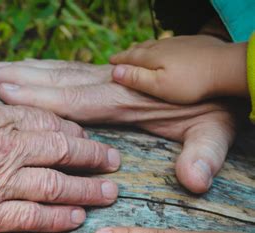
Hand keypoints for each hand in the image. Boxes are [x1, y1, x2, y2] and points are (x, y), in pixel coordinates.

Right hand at [0, 59, 238, 192]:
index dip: (40, 97)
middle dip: (20, 78)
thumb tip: (195, 180)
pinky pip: (68, 72)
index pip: (76, 98)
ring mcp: (107, 76)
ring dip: (24, 71)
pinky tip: (26, 76)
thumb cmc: (215, 105)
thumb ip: (204, 154)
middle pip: (57, 79)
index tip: (6, 93)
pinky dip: (42, 72)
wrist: (223, 72)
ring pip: (58, 71)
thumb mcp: (215, 131)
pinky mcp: (108, 75)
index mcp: (126, 98)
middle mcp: (109, 83)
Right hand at [0, 88, 118, 232]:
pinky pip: (31, 217)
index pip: (47, 124)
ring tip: (109, 193)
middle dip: (93, 159)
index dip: (72, 133)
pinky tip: (76, 219)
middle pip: (62, 154)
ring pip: (56, 187)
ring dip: (87, 191)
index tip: (86, 140)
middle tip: (114, 164)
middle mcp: (4, 149)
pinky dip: (57, 218)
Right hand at [110, 35, 248, 102]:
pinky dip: (161, 47)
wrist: (224, 68)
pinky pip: (170, 43)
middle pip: (141, 48)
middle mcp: (163, 46)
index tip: (110, 63)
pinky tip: (164, 50)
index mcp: (152, 58)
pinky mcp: (192, 43)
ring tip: (138, 51)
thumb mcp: (158, 86)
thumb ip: (136, 78)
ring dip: (144, 48)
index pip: (130, 57)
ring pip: (156, 44)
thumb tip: (114, 71)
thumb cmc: (190, 83)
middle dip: (129, 53)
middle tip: (120, 57)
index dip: (119, 61)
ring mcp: (179, 43)